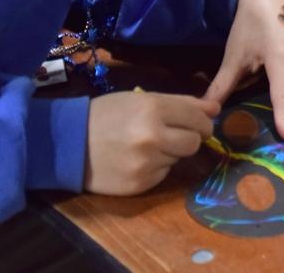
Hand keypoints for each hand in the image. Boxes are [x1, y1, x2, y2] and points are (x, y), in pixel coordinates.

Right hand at [84, 91, 218, 195]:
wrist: (67, 143)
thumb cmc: (107, 115)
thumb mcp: (141, 99)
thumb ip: (182, 103)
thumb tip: (216, 109)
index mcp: (153, 109)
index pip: (199, 118)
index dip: (202, 121)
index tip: (198, 123)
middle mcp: (152, 136)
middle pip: (194, 142)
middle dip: (189, 137)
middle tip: (172, 134)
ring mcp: (146, 163)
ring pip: (179, 159)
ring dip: (170, 152)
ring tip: (146, 146)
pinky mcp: (140, 184)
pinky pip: (163, 175)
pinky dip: (155, 167)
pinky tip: (136, 160)